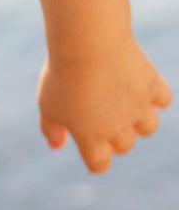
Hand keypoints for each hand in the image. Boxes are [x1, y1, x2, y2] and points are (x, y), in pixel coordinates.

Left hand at [38, 37, 170, 172]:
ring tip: (120, 102)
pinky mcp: (152, 85)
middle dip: (113, 136)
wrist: (88, 45)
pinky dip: (154, 96)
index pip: (99, 164)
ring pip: (148, 126)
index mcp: (91, 138)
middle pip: (123, 145)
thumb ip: (51, 129)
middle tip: (98, 112)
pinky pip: (162, 99)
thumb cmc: (62, 76)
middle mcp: (119, 128)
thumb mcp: (47, 104)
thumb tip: (55, 145)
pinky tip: (137, 84)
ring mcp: (139, 107)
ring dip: (137, 120)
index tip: (88, 143)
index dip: (94, 158)